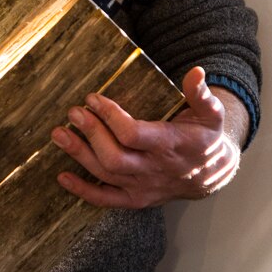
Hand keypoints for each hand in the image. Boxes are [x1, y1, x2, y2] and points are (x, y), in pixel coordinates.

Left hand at [50, 67, 240, 208]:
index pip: (133, 134)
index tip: (92, 99)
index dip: (110, 117)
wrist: (213, 175)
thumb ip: (201, 94)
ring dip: (78, 155)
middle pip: (114, 157)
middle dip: (90, 134)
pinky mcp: (135, 199)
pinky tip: (63, 177)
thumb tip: (196, 72)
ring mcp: (143, 187)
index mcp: (170, 145)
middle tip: (73, 113)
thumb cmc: (205, 137)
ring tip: (59, 135)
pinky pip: (106, 200)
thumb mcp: (211, 114)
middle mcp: (154, 169)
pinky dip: (83, 191)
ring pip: (105, 175)